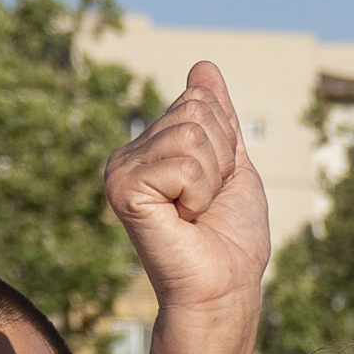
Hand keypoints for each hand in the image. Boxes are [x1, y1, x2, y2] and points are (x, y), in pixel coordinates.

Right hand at [105, 62, 271, 323]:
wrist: (224, 288)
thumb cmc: (230, 238)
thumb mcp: (232, 164)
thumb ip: (217, 117)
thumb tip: (202, 65)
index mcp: (149, 148)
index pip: (199, 100)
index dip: (225, 144)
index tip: (214, 187)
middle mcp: (128, 155)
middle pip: (195, 112)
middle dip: (220, 160)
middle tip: (205, 204)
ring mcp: (121, 170)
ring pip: (191, 136)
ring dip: (211, 181)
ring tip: (194, 213)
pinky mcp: (123, 189)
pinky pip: (185, 165)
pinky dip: (200, 195)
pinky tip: (184, 220)